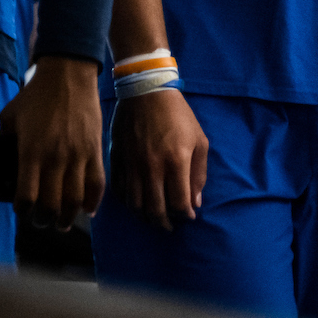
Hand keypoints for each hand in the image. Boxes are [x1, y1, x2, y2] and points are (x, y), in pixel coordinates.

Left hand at [1, 57, 105, 228]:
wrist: (68, 76)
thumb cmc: (35, 96)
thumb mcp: (9, 117)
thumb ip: (6, 141)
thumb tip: (4, 159)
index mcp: (31, 151)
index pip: (27, 194)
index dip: (23, 210)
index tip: (21, 212)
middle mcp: (55, 158)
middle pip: (52, 204)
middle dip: (44, 220)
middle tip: (41, 223)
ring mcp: (78, 156)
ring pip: (75, 199)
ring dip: (69, 217)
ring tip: (62, 224)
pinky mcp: (95, 152)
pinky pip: (97, 184)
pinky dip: (93, 201)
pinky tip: (87, 210)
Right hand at [111, 88, 207, 230]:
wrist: (145, 91)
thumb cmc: (178, 115)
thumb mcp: (200, 141)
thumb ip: (199, 174)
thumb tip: (195, 202)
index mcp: (176, 162)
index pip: (179, 204)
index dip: (185, 216)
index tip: (188, 217)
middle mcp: (152, 167)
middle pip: (155, 209)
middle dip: (164, 223)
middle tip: (169, 226)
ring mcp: (132, 164)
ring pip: (134, 204)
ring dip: (144, 216)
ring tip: (152, 218)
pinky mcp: (117, 159)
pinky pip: (119, 190)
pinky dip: (127, 201)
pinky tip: (135, 202)